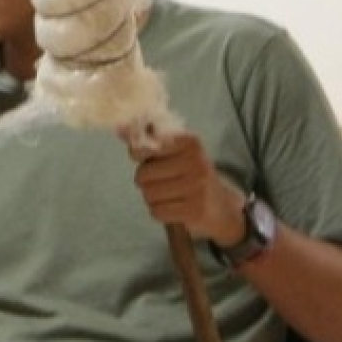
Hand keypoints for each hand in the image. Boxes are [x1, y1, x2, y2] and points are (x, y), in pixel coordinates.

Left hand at [125, 130, 244, 243]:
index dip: (138, 154)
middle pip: (143, 174)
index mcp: (189, 143)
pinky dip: (159, 212)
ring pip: (148, 194)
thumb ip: (148, 140)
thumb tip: (120, 128)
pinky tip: (174, 207)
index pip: (147, 146)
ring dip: (152, 198)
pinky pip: (157, 211)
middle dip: (146, 181)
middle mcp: (195, 162)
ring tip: (169, 194)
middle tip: (162, 181)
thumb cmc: (190, 175)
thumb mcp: (175, 152)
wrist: (221, 206)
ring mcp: (196, 187)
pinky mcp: (195, 209)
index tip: (141, 157)